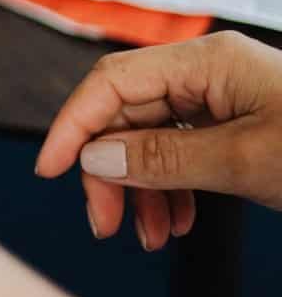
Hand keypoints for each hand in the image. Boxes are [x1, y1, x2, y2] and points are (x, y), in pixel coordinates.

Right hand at [36, 31, 281, 250]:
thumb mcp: (247, 161)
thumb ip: (167, 157)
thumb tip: (97, 157)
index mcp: (208, 62)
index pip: (112, 81)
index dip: (73, 125)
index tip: (50, 168)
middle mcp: (208, 73)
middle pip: (126, 115)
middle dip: (111, 172)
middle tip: (105, 220)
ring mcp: (220, 98)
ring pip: (151, 139)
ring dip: (142, 190)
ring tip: (152, 234)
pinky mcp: (233, 124)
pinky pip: (181, 152)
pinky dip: (171, 188)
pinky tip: (176, 220)